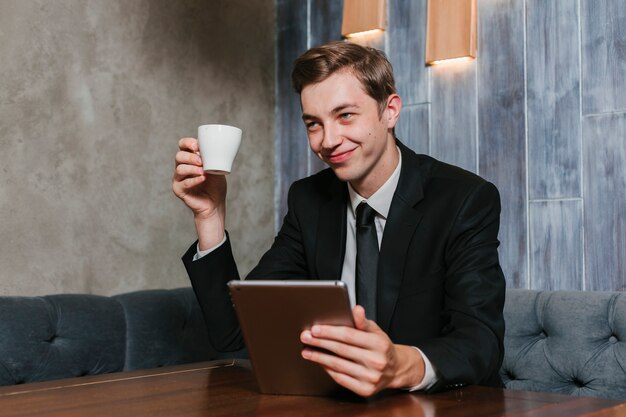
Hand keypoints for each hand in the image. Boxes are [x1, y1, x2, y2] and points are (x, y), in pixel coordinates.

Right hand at [172, 137, 226, 248]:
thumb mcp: (217, 168)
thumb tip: (212, 147)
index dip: (188, 143)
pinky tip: (202, 179)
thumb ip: (213, 158)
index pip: (183, 145)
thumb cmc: (216, 185)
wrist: (215, 204)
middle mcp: (182, 167)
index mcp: (190, 158)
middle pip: (179, 156)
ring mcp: (179, 179)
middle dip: (190, 157)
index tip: (197, 146)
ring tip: (203, 172)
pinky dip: (194, 180)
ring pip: (179, 169)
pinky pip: (183, 183)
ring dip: (192, 169)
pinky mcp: (178, 189)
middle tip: (201, 162)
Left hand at [300, 305, 424, 396]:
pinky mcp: (365, 390)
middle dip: (320, 343)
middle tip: (305, 337)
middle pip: (341, 350)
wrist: (396, 369)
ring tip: (307, 351)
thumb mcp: (375, 331)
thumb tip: (356, 309)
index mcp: (379, 344)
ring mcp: (371, 377)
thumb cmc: (381, 347)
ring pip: (338, 365)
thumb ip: (362, 321)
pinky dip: (328, 369)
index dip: (330, 332)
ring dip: (319, 357)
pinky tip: (320, 362)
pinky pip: (340, 378)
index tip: (315, 329)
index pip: (349, 335)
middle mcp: (376, 362)